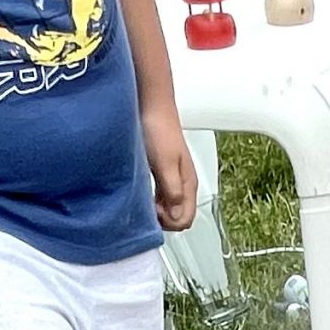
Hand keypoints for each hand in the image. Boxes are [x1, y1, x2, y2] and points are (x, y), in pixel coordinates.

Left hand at [144, 104, 197, 232]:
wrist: (152, 106)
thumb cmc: (159, 129)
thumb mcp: (165, 163)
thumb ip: (172, 190)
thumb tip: (176, 216)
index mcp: (188, 183)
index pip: (186, 219)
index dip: (169, 223)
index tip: (153, 213)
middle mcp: (183, 184)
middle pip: (178, 217)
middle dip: (162, 219)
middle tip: (145, 208)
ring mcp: (173, 180)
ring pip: (169, 208)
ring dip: (156, 210)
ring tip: (141, 199)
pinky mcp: (162, 174)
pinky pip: (160, 198)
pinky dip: (151, 201)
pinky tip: (140, 193)